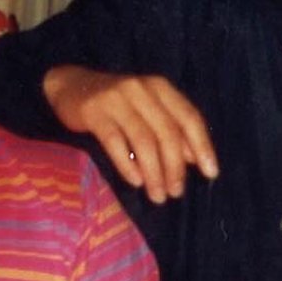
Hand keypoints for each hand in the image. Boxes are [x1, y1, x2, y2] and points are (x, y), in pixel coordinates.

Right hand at [44, 65, 218, 203]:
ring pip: (144, 141)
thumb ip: (172, 128)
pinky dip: (128, 165)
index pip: (190, 118)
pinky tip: (136, 182)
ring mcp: (117, 99)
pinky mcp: (94, 112)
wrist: (70, 85)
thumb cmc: (118, 103)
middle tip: (176, 193)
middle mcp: (142, 90)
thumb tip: (193, 159)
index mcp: (161, 88)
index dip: (202, 146)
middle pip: (168, 133)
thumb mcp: (149, 109)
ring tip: (158, 195)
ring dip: (154, 172)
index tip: (211, 173)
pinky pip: (115, 142)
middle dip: (175, 167)